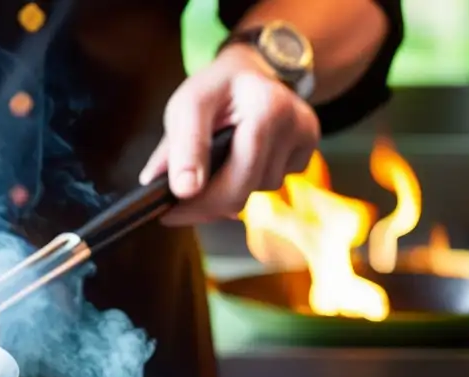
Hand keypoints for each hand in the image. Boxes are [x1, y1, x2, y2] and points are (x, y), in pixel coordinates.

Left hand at [139, 44, 320, 226]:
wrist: (254, 72)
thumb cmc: (216, 91)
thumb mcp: (186, 106)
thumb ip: (175, 147)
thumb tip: (157, 185)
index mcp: (258, 103)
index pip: (225, 166)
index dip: (194, 197)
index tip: (168, 211)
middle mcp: (284, 113)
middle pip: (242, 188)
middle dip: (206, 207)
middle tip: (178, 211)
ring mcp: (303, 130)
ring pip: (256, 191)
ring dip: (228, 192)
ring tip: (214, 171)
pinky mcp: (311, 146)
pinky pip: (272, 185)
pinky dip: (250, 183)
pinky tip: (242, 163)